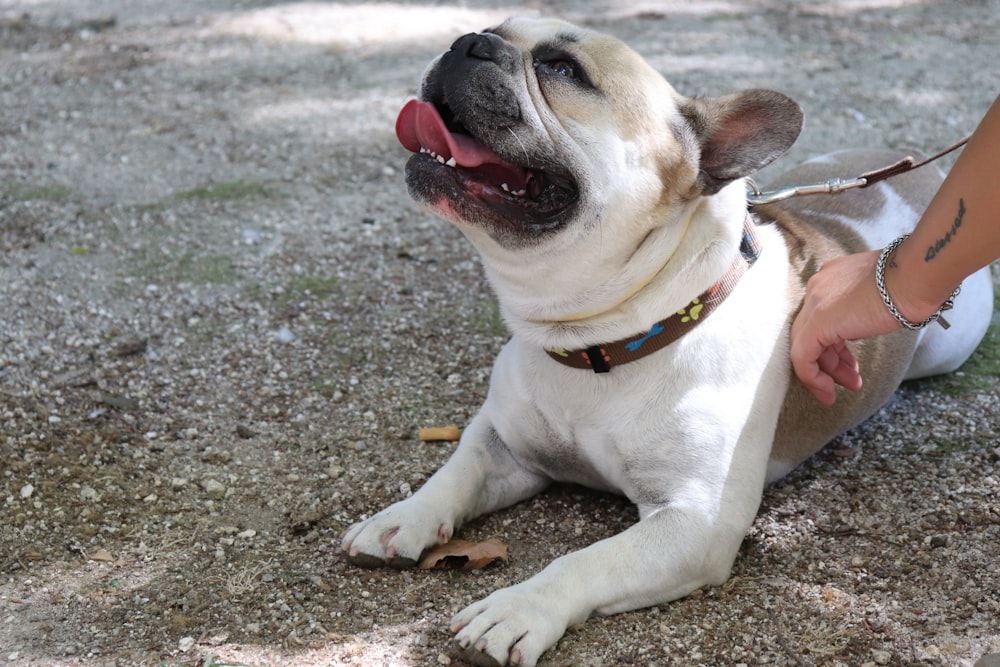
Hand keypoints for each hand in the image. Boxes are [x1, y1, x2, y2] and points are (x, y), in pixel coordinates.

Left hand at [790, 250, 900, 404]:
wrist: (916, 277)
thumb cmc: (913, 284)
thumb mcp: (882, 296)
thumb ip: (864, 308)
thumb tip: (863, 324)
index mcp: (832, 277)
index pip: (823, 318)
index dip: (835, 345)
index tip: (849, 364)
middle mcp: (818, 287)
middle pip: (813, 333)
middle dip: (831, 361)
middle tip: (850, 380)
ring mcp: (814, 303)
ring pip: (805, 345)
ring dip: (827, 372)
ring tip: (851, 387)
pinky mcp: (817, 322)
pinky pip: (802, 356)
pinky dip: (812, 377)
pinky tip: (829, 392)